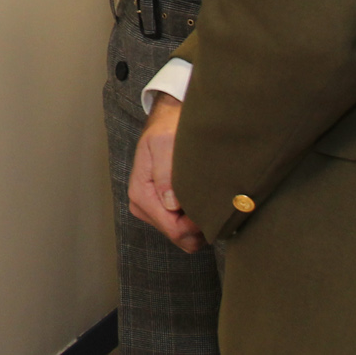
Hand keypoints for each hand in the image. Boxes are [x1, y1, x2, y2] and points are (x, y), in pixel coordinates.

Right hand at [129, 94, 208, 252]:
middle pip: (178, 237)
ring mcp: (152, 208)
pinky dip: (197, 220)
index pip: (173, 229)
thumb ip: (165, 172)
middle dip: (199, 226)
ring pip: (183, 236)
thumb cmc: (168, 128)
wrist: (168, 119)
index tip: (211, 207)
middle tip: (214, 203)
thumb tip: (171, 204)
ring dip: (199, 223)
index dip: (196, 225)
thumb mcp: (165, 142)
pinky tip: (203, 201)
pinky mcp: (162, 208)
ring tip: (209, 199)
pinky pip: (183, 227)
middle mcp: (143, 205)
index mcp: (141, 194)